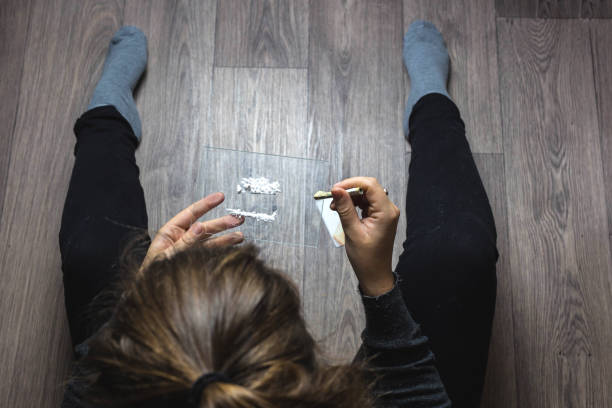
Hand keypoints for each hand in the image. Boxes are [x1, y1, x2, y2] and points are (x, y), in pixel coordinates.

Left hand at [140, 192, 243, 270]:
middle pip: (206, 227)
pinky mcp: (194, 259)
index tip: (220, 197)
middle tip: (237, 219)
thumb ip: (184, 242)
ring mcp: (189, 249)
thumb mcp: (167, 255)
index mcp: (170, 232)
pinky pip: (210, 252)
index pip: (191, 213)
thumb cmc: (152, 273)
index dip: (207, 204)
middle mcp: (181, 238)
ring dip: (226, 238)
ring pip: (211, 240)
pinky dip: (221, 250)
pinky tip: (232, 247)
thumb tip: (198, 227)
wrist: (150, 292)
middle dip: (222, 223)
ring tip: (239, 236)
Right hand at [330, 177, 399, 295]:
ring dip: (349, 198)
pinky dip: (353, 204)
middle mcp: (388, 210)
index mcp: (386, 212)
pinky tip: (342, 210)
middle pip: (368, 188)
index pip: (370, 185)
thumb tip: (337, 190)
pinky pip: (366, 203)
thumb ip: (345, 208)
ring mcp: (385, 213)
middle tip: (333, 198)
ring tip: (335, 207)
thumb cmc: (366, 258)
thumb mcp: (352, 232)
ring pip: (365, 195)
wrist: (375, 274)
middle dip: (349, 190)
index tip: (336, 189)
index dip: (351, 183)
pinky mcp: (379, 216)